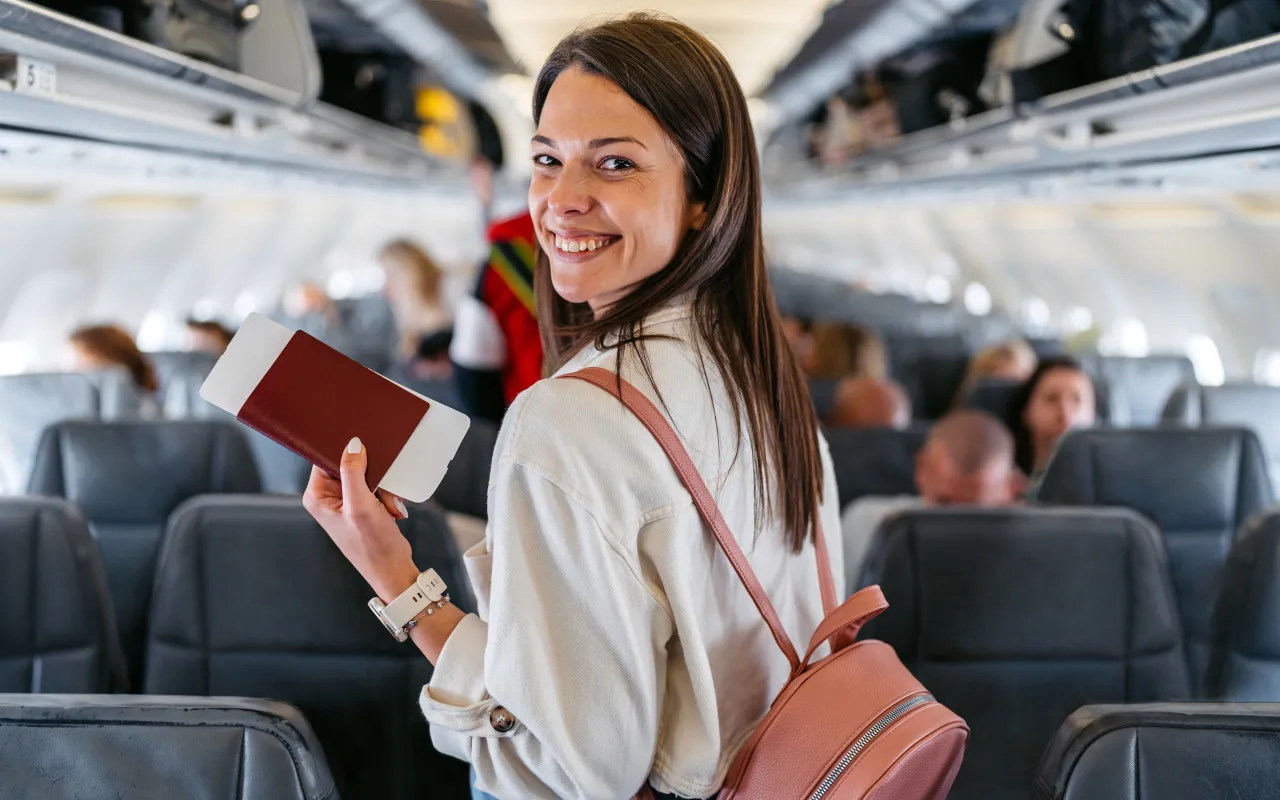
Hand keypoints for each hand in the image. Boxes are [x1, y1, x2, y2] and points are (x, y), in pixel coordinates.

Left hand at [303, 438, 419, 600]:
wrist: (393, 569)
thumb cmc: (372, 546)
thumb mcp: (361, 506)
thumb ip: (353, 472)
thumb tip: (352, 444)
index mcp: (317, 496)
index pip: (326, 458)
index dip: (347, 454)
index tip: (366, 459)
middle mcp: (328, 497)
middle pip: (350, 465)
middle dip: (372, 476)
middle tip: (380, 493)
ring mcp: (346, 501)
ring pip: (368, 475)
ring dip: (383, 488)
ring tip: (386, 507)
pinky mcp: (362, 505)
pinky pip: (377, 486)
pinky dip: (387, 495)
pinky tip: (390, 510)